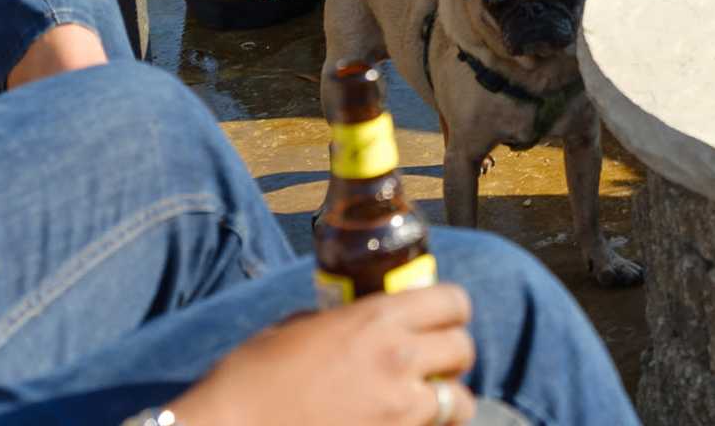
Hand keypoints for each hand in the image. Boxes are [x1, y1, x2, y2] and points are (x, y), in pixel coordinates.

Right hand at [168, 286, 477, 424]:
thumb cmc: (250, 378)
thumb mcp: (298, 328)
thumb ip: (345, 322)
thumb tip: (363, 323)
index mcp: (375, 319)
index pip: (452, 301)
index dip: (451, 309)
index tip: (443, 318)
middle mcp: (397, 360)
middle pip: (463, 348)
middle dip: (453, 354)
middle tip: (434, 362)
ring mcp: (400, 409)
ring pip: (460, 401)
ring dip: (447, 399)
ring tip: (422, 402)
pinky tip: (398, 425)